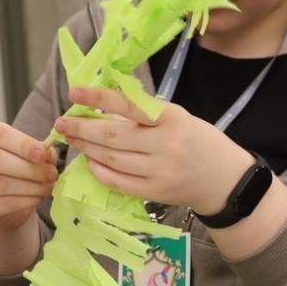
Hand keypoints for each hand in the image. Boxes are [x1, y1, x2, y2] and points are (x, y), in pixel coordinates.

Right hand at [0, 121, 56, 232]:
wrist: (4, 198)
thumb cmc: (18, 166)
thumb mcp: (29, 152)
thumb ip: (40, 150)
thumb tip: (48, 154)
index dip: (22, 144)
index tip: (42, 154)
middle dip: (29, 168)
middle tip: (51, 174)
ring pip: (0, 184)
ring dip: (31, 187)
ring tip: (48, 186)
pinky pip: (4, 203)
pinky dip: (27, 201)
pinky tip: (38, 197)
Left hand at [53, 86, 252, 213]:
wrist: (223, 178)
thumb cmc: (197, 140)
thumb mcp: (177, 118)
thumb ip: (143, 114)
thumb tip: (99, 108)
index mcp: (173, 118)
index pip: (129, 106)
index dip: (98, 98)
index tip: (74, 92)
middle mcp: (166, 145)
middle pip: (113, 137)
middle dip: (82, 129)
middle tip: (62, 122)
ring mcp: (160, 171)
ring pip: (111, 159)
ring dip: (86, 148)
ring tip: (73, 139)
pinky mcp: (154, 192)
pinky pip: (117, 182)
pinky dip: (98, 170)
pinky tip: (90, 161)